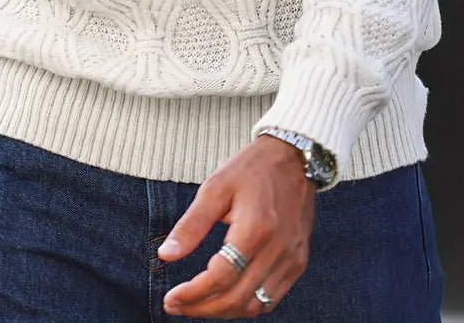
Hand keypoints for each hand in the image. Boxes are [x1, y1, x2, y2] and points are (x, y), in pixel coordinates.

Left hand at [157, 136, 315, 317]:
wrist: (293, 156)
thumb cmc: (251, 168)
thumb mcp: (215, 187)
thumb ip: (191, 224)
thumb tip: (165, 255)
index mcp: (256, 228)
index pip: (221, 277)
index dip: (193, 294)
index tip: (171, 297)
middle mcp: (278, 248)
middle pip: (237, 298)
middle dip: (203, 308)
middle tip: (177, 305)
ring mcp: (292, 257)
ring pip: (255, 305)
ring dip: (223, 311)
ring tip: (197, 304)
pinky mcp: (298, 261)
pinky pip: (272, 298)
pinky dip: (246, 304)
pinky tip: (226, 296)